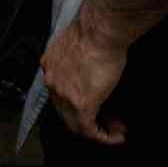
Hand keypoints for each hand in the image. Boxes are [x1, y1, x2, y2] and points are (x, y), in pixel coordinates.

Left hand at [40, 14, 128, 144]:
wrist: (99, 30)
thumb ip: (78, 60)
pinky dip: (104, 136)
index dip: (77, 103)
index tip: (95, 104)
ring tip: (115, 128)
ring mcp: (64, 95)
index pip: (59, 93)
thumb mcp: (78, 46)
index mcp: (50, 66)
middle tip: (108, 119)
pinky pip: (89, 130)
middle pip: (65, 112)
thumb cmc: (95, 32)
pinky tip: (116, 135)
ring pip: (76, 124)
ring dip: (97, 130)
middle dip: (88, 120)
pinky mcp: (81, 104)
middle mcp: (52, 82)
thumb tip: (89, 68)